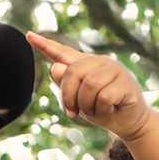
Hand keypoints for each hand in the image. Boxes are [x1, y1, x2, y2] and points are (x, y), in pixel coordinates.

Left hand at [27, 34, 155, 140]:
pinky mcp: (126, 83)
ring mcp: (116, 70)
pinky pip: (104, 97)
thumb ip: (67, 85)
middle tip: (72, 112)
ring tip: (95, 111)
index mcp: (87, 64)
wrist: (130, 124)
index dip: (46, 45)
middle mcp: (101, 61)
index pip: (63, 53)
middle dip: (68, 96)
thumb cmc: (103, 110)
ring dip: (87, 105)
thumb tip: (55, 67)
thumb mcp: (80, 101)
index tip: (28, 35)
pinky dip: (102, 109)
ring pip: (89, 85)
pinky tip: (110, 110)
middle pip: (73, 72)